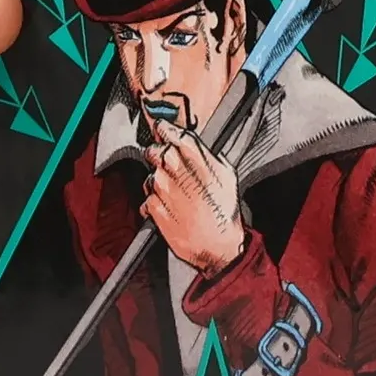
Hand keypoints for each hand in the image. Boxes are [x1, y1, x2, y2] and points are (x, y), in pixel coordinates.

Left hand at [141, 119, 245, 276]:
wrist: (220, 246)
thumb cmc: (226, 213)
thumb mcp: (228, 177)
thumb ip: (210, 157)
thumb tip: (199, 147)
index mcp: (197, 160)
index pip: (172, 132)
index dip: (165, 129)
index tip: (162, 128)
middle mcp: (178, 172)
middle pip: (156, 150)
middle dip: (160, 154)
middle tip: (168, 164)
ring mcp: (164, 191)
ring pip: (150, 174)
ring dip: (158, 179)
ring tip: (174, 193)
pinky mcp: (155, 209)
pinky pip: (147, 198)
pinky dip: (154, 201)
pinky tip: (169, 207)